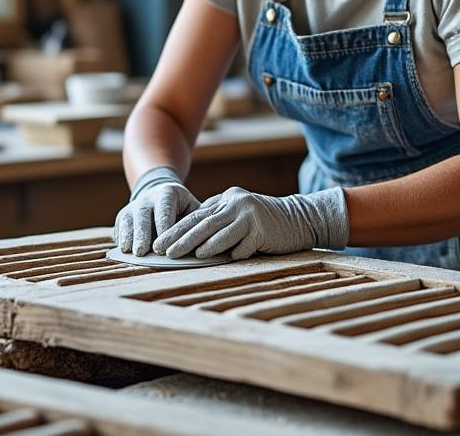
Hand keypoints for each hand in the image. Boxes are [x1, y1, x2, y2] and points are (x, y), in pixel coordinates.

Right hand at [115, 166, 200, 255]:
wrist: (158, 192)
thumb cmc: (182, 207)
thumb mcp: (192, 206)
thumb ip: (198, 220)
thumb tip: (207, 239)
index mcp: (167, 193)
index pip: (164, 210)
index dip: (163, 227)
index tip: (163, 245)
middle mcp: (147, 198)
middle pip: (143, 216)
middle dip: (142, 234)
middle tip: (142, 252)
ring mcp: (132, 206)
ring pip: (128, 221)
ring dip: (129, 237)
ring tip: (130, 252)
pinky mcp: (122, 216)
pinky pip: (119, 227)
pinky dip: (121, 238)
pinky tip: (123, 251)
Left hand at [153, 186, 348, 259]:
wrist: (300, 218)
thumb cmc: (265, 222)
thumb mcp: (239, 214)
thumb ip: (218, 220)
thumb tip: (191, 239)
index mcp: (226, 199)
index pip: (195, 216)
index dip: (175, 230)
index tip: (158, 244)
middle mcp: (235, 203)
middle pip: (203, 222)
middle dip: (180, 238)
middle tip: (163, 251)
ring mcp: (250, 214)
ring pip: (220, 231)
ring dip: (202, 245)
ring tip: (186, 256)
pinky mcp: (263, 227)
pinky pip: (244, 243)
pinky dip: (233, 252)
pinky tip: (220, 260)